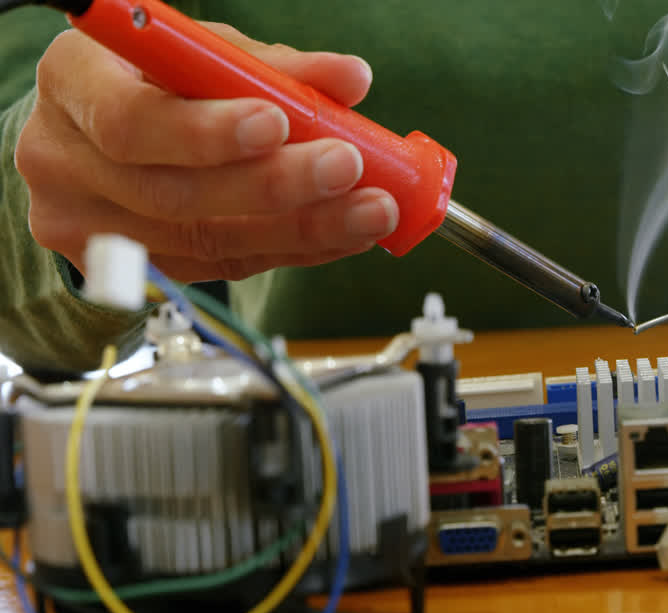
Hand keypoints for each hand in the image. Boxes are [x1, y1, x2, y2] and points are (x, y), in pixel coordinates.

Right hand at [14, 23, 398, 282]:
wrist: (99, 136)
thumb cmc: (153, 81)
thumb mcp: (200, 55)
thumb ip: (271, 66)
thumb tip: (351, 78)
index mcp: (73, 84)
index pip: (130, 121)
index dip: (206, 131)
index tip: (278, 123)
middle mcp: (65, 161)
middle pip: (172, 194)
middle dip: (274, 185)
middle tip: (348, 168)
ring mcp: (90, 227)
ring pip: (204, 242)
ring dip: (303, 228)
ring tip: (370, 210)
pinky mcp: (134, 270)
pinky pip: (222, 266)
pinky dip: (294, 249)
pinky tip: (343, 234)